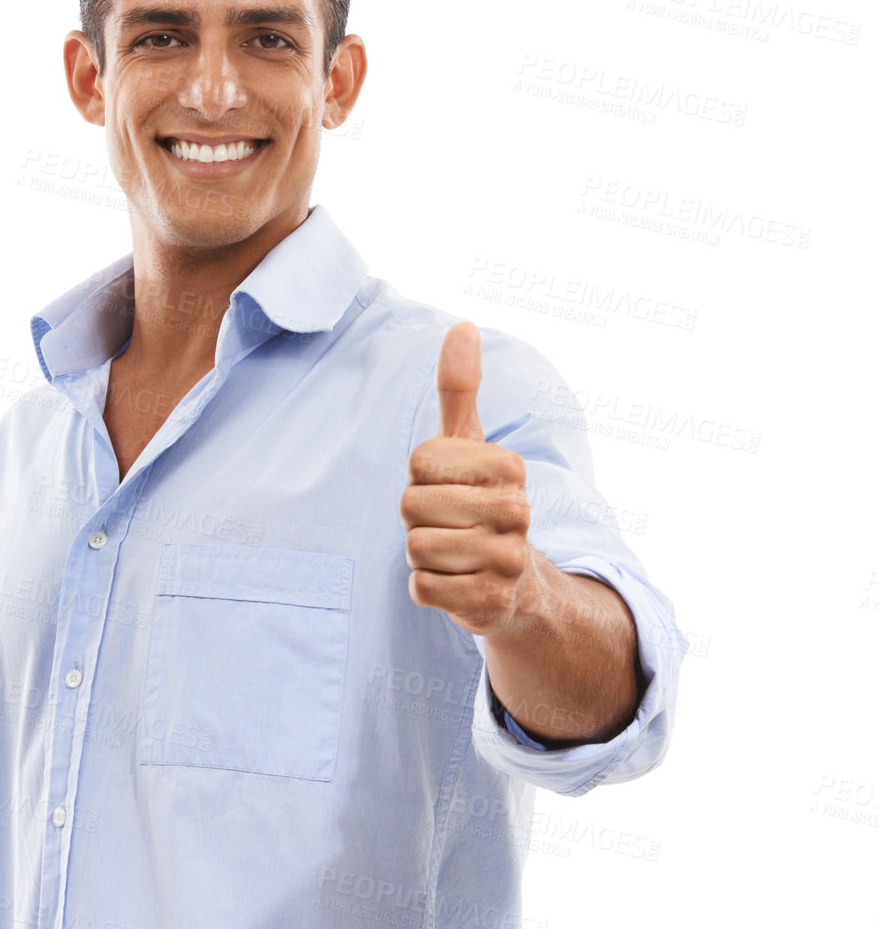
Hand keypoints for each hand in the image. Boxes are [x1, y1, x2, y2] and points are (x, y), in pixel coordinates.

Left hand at [401, 320, 535, 637]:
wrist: (515, 584)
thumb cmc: (478, 503)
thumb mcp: (468, 445)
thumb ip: (459, 389)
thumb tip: (463, 325)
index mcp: (508, 466)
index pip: (418, 463)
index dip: (418, 479)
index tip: (445, 488)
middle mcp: (517, 511)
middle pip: (411, 507)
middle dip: (417, 520)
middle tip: (447, 525)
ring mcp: (508, 560)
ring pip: (416, 549)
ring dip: (421, 555)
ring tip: (453, 553)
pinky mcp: (491, 603)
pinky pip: (422, 589)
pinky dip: (427, 588)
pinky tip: (455, 583)